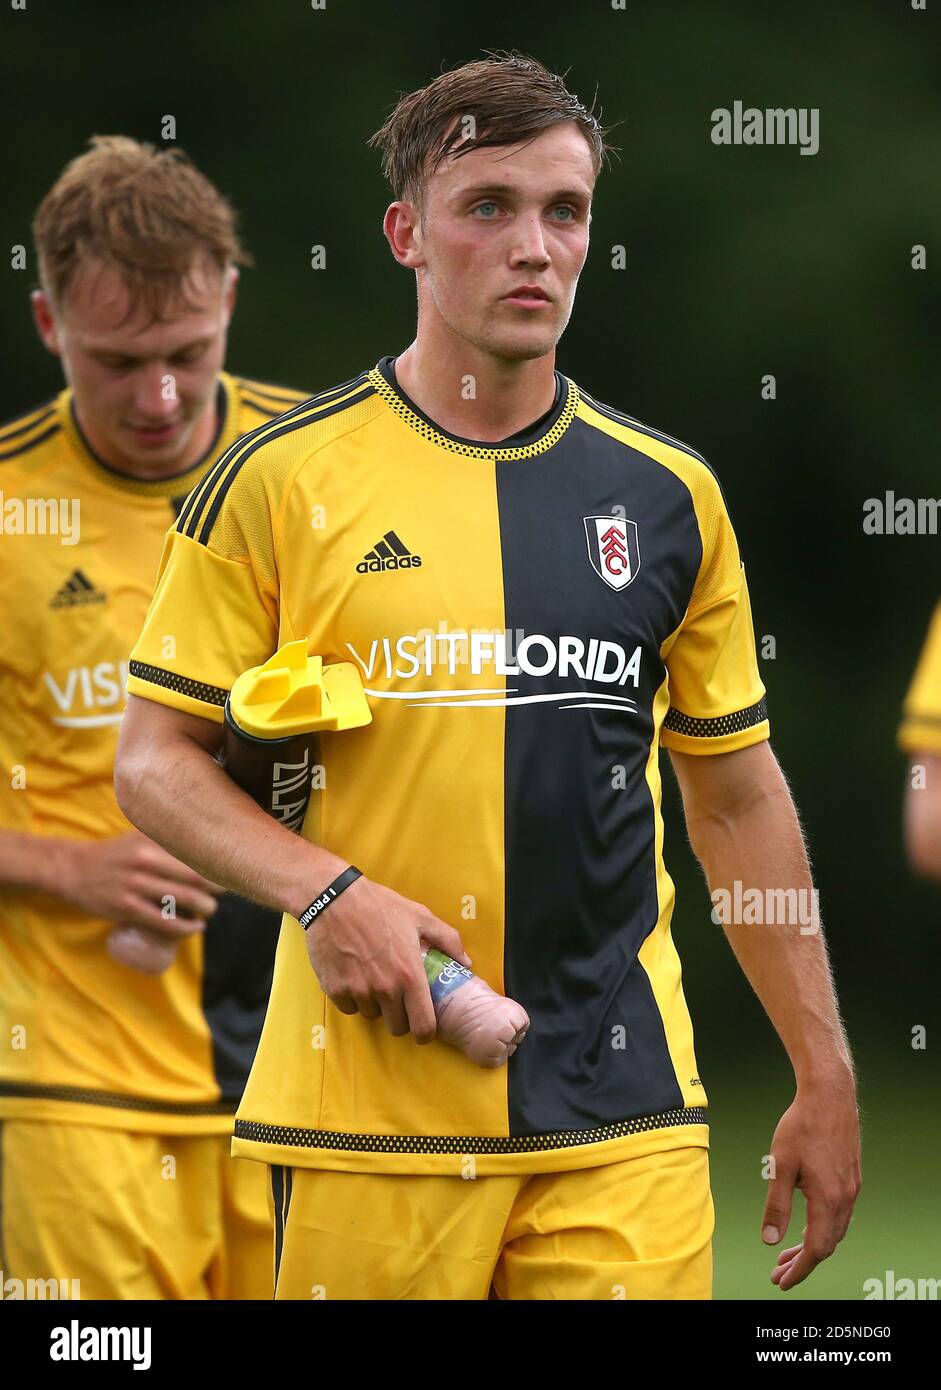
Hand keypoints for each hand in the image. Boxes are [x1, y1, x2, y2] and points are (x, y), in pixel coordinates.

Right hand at [53, 830, 217, 937]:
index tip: (228, 870)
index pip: (195, 854)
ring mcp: (135, 886)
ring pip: (182, 901)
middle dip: (216, 889)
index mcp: (151, 841)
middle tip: (222, 892)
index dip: (217, 865)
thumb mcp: (138, 835)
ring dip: (204, 909)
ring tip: (209, 910)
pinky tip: (196, 926)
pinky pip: (163, 922)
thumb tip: (205, 834)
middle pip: (195, 878)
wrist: (74, 869)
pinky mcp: (126, 908)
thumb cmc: (115, 853)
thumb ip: (167, 833)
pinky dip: (185, 927)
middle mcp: (145, 861)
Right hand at [303, 875, 470, 1043]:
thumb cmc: (381, 906)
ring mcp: (359, 991)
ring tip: (374, 977)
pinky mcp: (335, 990)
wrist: (335, 900)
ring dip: (376, 1004)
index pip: (423, 1027)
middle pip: (398, 1028)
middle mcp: (385, 989)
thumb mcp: (420, 917)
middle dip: (400, 1017)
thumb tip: (466, 963)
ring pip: (372, 1016)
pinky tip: (354, 976)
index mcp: (410, 976)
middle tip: (398, 996)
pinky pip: (350, 1008)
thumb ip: (448, 941)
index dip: (425, 1032)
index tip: (423, 1026)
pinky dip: (353, 998)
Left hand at [761, 1069, 861, 1290]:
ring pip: (834, 1230)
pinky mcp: (851, 1177)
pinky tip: (806, 1225)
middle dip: (803, 1261)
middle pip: (826, 1244)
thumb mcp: (780, 1166)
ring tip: (788, 1253)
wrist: (829, 1095)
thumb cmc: (801, 1125)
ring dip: (812, 1245)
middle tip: (779, 1272)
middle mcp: (845, 1198)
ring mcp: (851, 1188)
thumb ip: (776, 1205)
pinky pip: (839, 1214)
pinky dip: (822, 1227)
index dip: (799, 1270)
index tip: (781, 1281)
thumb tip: (769, 1240)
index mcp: (828, 1199)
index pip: (816, 1249)